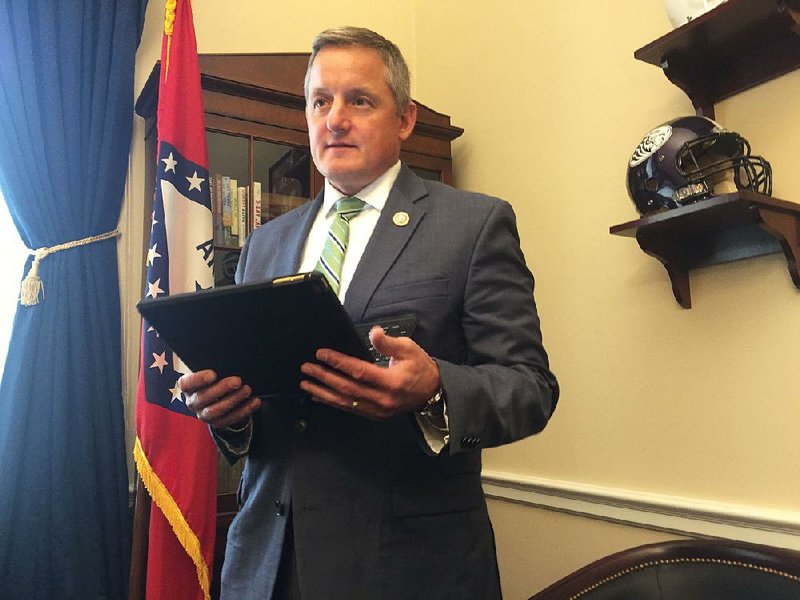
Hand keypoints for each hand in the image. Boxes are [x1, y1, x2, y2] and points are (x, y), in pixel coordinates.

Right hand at [180, 370, 260, 429]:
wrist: (220, 395)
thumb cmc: (216, 377)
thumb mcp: (212, 369)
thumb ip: (215, 365)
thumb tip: (228, 357)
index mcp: (189, 386)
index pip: (186, 383)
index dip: (198, 379)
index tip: (213, 374)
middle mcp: (193, 402)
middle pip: (203, 397)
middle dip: (221, 389)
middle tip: (237, 380)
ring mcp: (204, 414)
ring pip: (215, 411)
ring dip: (233, 400)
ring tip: (247, 390)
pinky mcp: (218, 422)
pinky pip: (230, 419)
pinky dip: (244, 410)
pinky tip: (255, 401)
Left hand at [299, 326, 439, 418]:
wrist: (432, 392)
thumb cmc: (420, 368)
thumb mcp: (409, 349)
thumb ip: (388, 343)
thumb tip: (374, 332)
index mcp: (391, 382)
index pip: (359, 371)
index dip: (338, 362)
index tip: (322, 354)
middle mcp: (382, 399)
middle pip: (347, 388)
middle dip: (324, 377)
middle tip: (307, 368)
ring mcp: (378, 409)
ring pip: (345, 402)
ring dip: (323, 392)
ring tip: (306, 384)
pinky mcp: (374, 414)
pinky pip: (349, 408)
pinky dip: (332, 402)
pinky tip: (319, 396)